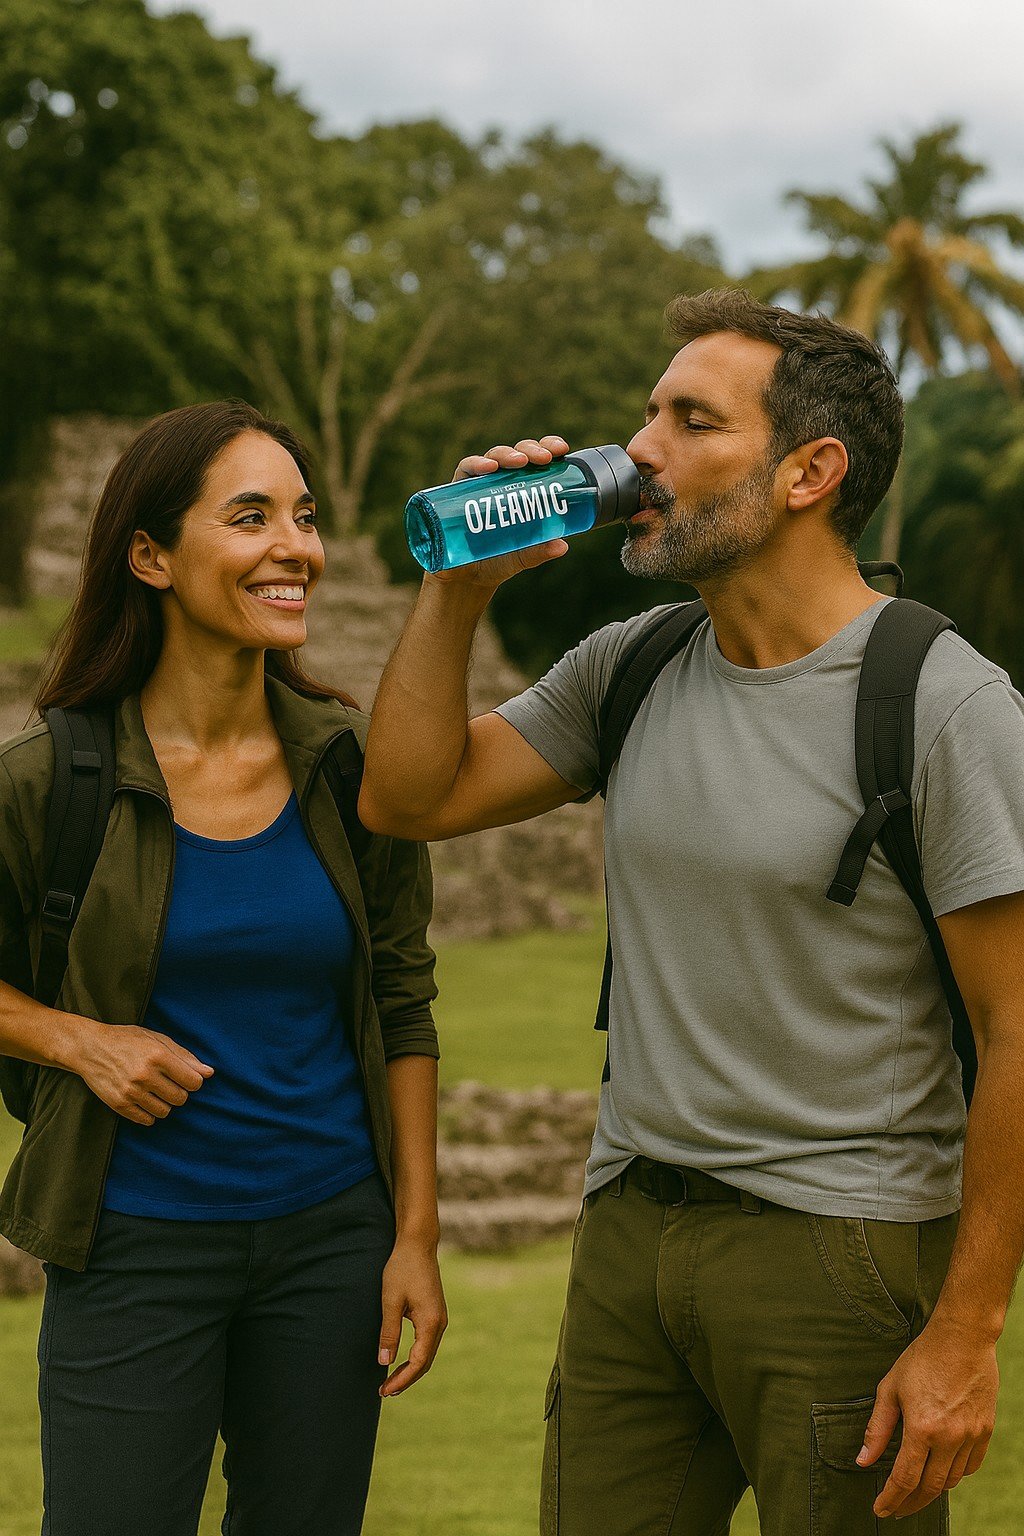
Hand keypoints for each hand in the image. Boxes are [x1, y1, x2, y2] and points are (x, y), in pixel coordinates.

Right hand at [64, 1016, 213, 1125]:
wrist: (90, 1048)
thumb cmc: (128, 1040)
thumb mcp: (157, 1039)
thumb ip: (184, 1056)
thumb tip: (209, 1073)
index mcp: (158, 1056)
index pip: (193, 1082)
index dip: (193, 1081)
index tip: (185, 1077)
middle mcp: (145, 1075)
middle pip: (181, 1099)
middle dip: (179, 1092)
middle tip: (168, 1083)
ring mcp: (131, 1091)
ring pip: (165, 1111)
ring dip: (164, 1103)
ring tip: (153, 1090)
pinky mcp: (119, 1104)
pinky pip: (147, 1120)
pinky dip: (149, 1112)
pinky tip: (143, 1099)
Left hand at [377, 1235, 447, 1397]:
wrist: (418, 1244)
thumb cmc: (402, 1268)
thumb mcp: (390, 1300)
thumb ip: (388, 1332)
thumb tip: (384, 1362)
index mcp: (431, 1322)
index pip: (418, 1362)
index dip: (402, 1379)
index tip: (384, 1390)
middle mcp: (439, 1323)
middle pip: (425, 1362)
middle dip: (406, 1379)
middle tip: (384, 1391)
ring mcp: (439, 1318)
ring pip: (427, 1354)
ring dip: (411, 1369)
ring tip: (391, 1381)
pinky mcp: (434, 1313)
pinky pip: (427, 1342)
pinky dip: (415, 1356)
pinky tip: (402, 1360)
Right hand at [427, 435, 571, 590]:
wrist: (465, 579)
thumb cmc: (498, 561)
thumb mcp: (523, 556)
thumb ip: (540, 551)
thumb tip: (562, 545)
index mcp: (522, 489)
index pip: (536, 460)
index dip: (547, 447)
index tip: (561, 449)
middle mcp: (501, 482)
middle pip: (517, 454)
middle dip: (531, 450)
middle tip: (544, 458)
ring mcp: (479, 485)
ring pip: (493, 457)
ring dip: (506, 454)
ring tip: (519, 461)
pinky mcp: (457, 491)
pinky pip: (465, 470)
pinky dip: (476, 465)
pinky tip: (488, 468)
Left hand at [859, 1318, 997, 1518]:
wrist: (962, 1338)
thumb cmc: (922, 1358)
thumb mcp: (890, 1388)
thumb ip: (877, 1428)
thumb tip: (863, 1460)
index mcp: (922, 1428)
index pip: (904, 1478)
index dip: (891, 1498)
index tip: (881, 1509)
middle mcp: (949, 1438)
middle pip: (930, 1488)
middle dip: (910, 1503)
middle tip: (897, 1509)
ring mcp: (971, 1436)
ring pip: (951, 1480)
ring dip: (932, 1491)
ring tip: (916, 1490)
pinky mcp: (985, 1431)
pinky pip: (970, 1466)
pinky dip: (955, 1475)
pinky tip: (942, 1472)